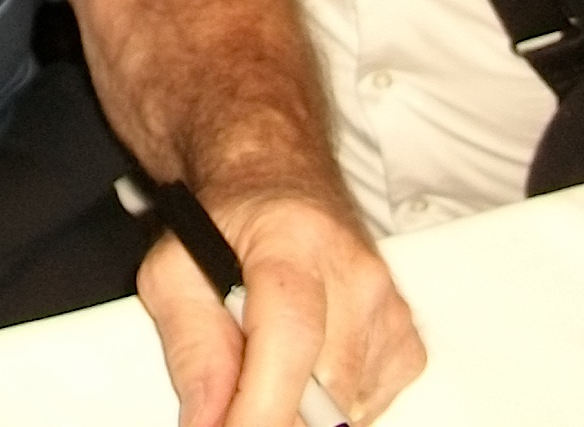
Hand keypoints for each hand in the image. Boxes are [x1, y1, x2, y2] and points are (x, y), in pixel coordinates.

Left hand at [136, 186, 421, 426]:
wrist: (278, 181)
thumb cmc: (230, 222)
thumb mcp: (175, 270)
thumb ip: (191, 348)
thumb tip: (207, 421)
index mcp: (292, 241)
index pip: (290, 336)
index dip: (262, 408)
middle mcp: (354, 272)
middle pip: (323, 389)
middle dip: (271, 411)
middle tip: (234, 398)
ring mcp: (389, 308)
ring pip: (346, 409)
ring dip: (300, 405)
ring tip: (268, 353)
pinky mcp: (407, 343)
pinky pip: (368, 406)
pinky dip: (331, 400)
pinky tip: (306, 358)